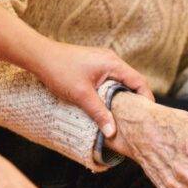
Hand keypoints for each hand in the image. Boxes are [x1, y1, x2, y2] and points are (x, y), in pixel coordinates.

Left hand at [34, 42, 154, 136]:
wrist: (39, 56)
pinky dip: (113, 92)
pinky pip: (111, 80)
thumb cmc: (60, 70)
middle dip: (136, 100)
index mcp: (113, 64)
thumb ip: (99, 113)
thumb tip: (112, 132)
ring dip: (123, 97)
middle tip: (137, 118)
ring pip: (121, 82)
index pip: (139, 81)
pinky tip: (108, 105)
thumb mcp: (82, 95)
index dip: (146, 98)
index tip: (148, 115)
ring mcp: (103, 62)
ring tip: (124, 115)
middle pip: (132, 81)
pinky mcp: (94, 65)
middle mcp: (111, 60)